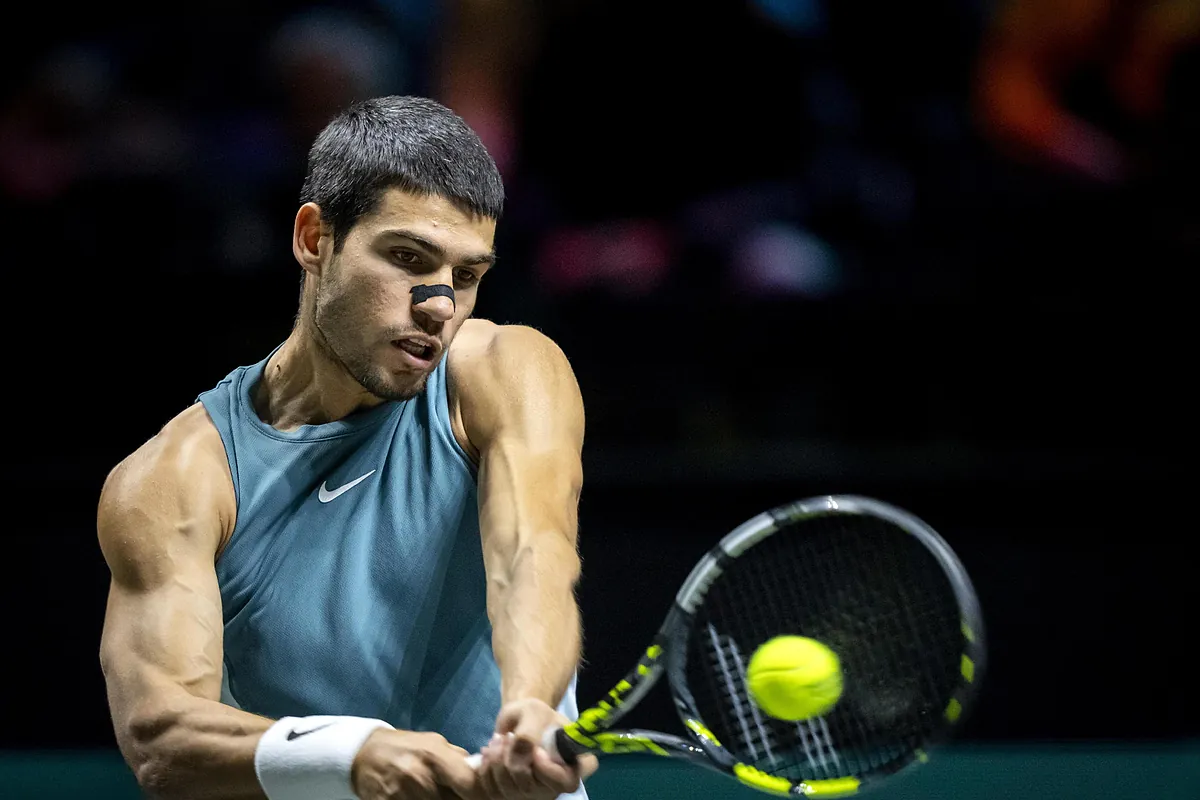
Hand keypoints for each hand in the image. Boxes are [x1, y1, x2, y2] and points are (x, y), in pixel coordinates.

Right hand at [352, 728, 483, 799]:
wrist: (363, 754)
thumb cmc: (405, 747)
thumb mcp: (433, 742)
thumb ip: (457, 757)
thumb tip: (482, 770)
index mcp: (435, 756)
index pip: (470, 784)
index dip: (479, 793)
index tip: (479, 793)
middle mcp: (420, 777)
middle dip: (458, 799)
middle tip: (456, 794)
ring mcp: (402, 795)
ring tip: (436, 794)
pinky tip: (420, 798)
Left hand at [477, 698, 597, 798]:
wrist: (520, 721)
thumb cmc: (533, 715)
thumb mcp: (533, 712)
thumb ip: (528, 734)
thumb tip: (519, 757)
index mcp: (573, 764)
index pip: (566, 782)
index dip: (548, 770)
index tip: (535, 751)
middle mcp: (555, 786)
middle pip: (530, 788)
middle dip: (512, 759)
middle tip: (508, 736)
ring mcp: (534, 794)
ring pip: (508, 791)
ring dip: (496, 762)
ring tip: (498, 740)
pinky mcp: (513, 796)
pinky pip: (493, 792)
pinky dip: (485, 770)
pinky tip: (488, 753)